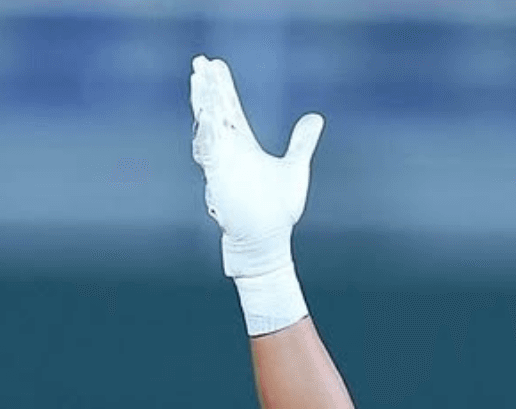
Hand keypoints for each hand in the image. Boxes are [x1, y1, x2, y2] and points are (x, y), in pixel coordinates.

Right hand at [189, 55, 322, 279]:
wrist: (267, 239)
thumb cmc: (277, 209)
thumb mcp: (296, 167)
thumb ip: (302, 142)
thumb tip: (315, 117)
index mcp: (243, 145)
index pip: (230, 109)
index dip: (222, 87)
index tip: (214, 64)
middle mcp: (229, 150)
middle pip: (214, 110)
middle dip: (207, 87)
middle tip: (200, 61)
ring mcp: (222, 162)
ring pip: (207, 126)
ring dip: (204, 103)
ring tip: (200, 79)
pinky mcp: (218, 178)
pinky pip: (209, 152)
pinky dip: (208, 133)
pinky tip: (207, 115)